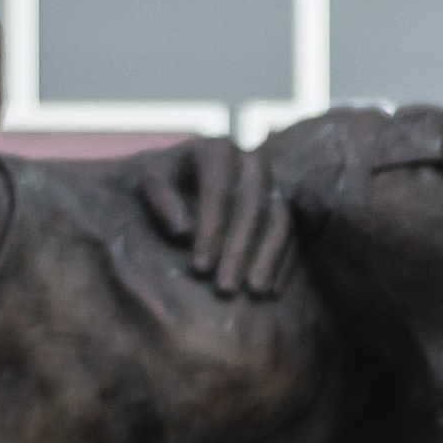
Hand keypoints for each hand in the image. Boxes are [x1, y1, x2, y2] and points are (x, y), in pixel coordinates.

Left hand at [127, 135, 296, 296]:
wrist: (183, 182)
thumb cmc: (160, 184)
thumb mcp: (149, 180)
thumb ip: (160, 196)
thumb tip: (184, 230)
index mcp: (217, 149)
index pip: (218, 185)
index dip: (211, 227)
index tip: (199, 267)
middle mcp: (251, 161)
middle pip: (253, 203)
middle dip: (240, 248)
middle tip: (225, 288)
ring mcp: (274, 183)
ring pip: (280, 218)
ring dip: (267, 258)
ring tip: (253, 293)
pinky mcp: (287, 207)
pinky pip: (294, 234)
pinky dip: (283, 262)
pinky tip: (271, 292)